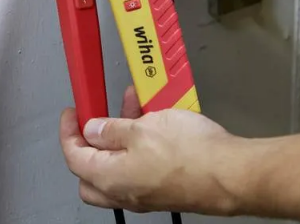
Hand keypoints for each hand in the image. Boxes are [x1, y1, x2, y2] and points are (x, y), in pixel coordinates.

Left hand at [59, 86, 241, 214]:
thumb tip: (93, 130)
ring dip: (120, 137)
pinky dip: (140, 145)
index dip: (69, 131)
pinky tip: (153, 122)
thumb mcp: (141, 128)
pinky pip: (141, 167)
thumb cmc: (190, 155)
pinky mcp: (165, 189)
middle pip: (90, 171)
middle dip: (89, 144)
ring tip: (133, 106)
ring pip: (118, 167)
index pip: (74, 156)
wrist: (230, 174)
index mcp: (109, 178)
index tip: (72, 113)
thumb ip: (111, 129)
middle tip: (95, 119)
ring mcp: (145, 193)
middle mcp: (125, 192)